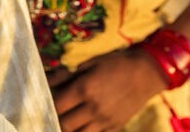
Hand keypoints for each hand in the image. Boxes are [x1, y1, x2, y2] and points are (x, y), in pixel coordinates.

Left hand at [49, 50, 167, 131]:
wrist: (147, 73)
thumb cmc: (115, 64)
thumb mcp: (89, 64)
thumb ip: (66, 75)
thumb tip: (47, 79)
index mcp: (84, 89)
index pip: (56, 106)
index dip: (47, 105)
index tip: (42, 103)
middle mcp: (93, 107)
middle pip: (65, 124)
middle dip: (55, 120)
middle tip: (51, 115)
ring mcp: (106, 119)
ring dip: (70, 129)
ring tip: (65, 122)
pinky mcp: (116, 126)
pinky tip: (82, 126)